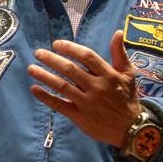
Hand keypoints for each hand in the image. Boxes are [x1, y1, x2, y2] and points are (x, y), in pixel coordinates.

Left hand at [28, 31, 141, 147]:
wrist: (132, 129)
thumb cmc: (127, 98)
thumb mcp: (128, 74)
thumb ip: (120, 53)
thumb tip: (117, 32)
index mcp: (108, 74)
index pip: (86, 56)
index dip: (70, 48)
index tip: (56, 44)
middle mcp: (97, 87)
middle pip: (70, 69)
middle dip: (52, 59)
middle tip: (38, 53)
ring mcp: (87, 102)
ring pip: (62, 86)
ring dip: (44, 76)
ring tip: (30, 68)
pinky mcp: (80, 116)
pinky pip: (60, 105)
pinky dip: (46, 97)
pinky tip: (34, 89)